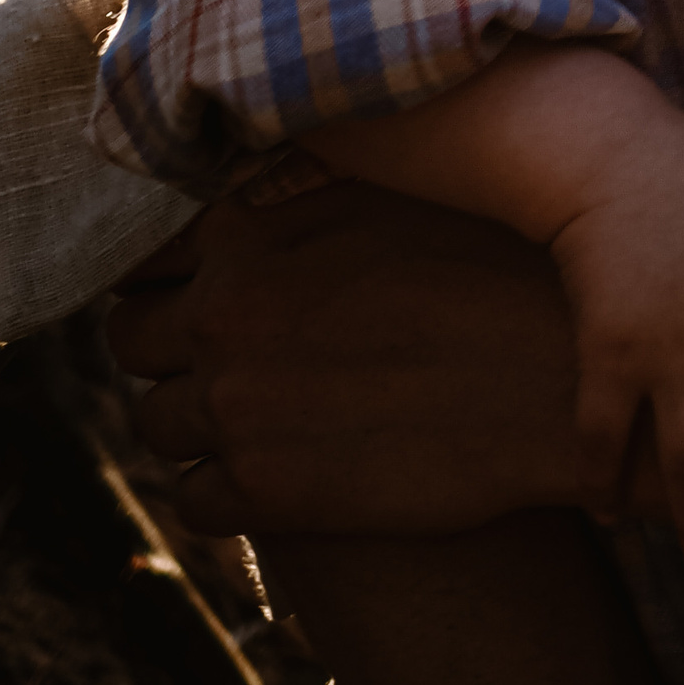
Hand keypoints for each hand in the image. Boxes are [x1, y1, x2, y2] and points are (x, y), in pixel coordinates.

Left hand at [109, 182, 596, 540]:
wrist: (552, 376)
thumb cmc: (491, 267)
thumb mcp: (390, 193)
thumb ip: (300, 191)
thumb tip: (247, 184)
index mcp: (247, 230)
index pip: (144, 255)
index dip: (167, 274)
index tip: (195, 287)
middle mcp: (223, 311)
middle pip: (130, 337)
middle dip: (166, 346)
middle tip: (222, 353)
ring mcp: (235, 407)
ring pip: (152, 423)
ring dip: (191, 419)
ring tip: (252, 413)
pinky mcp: (262, 492)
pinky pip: (190, 500)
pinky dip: (218, 487)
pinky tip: (272, 466)